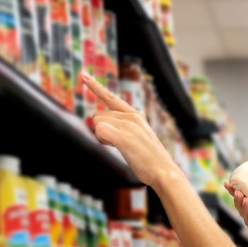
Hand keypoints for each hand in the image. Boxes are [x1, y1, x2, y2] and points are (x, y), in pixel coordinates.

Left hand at [81, 72, 174, 187]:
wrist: (164, 172)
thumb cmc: (149, 160)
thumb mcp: (137, 138)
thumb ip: (121, 129)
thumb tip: (99, 127)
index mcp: (136, 115)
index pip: (111, 98)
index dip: (96, 87)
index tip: (83, 74)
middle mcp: (132, 116)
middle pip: (98, 115)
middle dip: (101, 130)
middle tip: (119, 144)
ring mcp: (129, 125)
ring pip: (97, 123)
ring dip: (102, 137)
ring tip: (122, 147)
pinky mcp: (124, 136)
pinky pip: (99, 130)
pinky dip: (103, 139)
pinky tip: (116, 146)